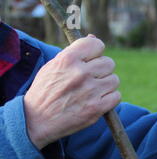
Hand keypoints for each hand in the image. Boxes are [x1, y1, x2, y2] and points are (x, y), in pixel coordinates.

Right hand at [24, 35, 120, 149]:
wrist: (37, 120)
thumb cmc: (45, 91)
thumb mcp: (53, 66)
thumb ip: (74, 53)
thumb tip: (93, 38)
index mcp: (68, 59)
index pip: (97, 44)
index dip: (96, 52)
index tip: (92, 59)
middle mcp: (81, 73)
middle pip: (109, 63)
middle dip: (101, 70)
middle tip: (90, 79)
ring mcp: (90, 91)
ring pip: (114, 80)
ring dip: (106, 85)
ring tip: (93, 91)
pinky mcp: (97, 108)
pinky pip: (116, 96)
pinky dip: (110, 98)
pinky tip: (98, 100)